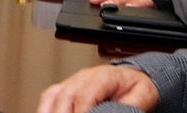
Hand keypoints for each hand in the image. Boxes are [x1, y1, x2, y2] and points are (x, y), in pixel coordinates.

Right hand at [37, 64, 158, 112]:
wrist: (133, 77)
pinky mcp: (66, 87)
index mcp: (102, 77)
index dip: (80, 112)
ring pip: (52, 96)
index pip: (84, 96)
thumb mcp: (141, 97)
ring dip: (50, 112)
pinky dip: (45, 109)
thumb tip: (112, 112)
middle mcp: (83, 77)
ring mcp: (72, 81)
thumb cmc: (136, 87)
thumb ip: (127, 108)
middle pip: (65, 97)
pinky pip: (48, 97)